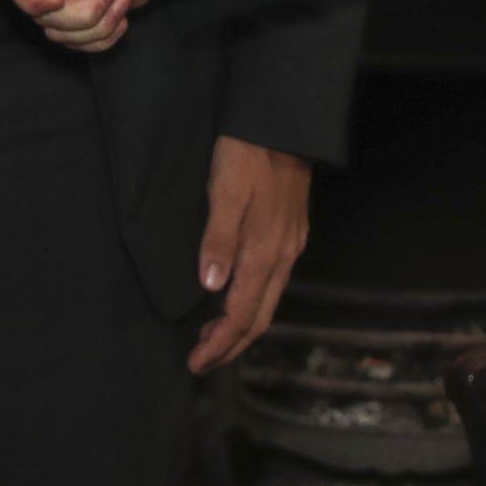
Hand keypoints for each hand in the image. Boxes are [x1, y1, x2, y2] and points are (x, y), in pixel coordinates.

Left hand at [189, 136, 308, 372]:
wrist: (285, 123)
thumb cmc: (248, 153)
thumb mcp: (225, 191)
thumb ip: (218, 239)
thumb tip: (210, 287)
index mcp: (264, 251)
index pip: (241, 314)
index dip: (219, 343)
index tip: (195, 362)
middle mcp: (283, 256)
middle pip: (259, 317)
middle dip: (231, 346)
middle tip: (200, 362)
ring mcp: (290, 245)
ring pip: (268, 302)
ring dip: (241, 327)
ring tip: (211, 338)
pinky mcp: (291, 234)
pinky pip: (273, 283)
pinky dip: (252, 304)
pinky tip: (235, 299)